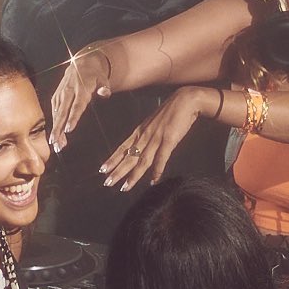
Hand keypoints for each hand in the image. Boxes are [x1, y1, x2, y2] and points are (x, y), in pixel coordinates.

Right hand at [49, 47, 112, 150]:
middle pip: (63, 112)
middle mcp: (68, 91)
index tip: (68, 130)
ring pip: (56, 114)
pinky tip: (55, 135)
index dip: (72, 118)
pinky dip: (54, 123)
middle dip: (58, 128)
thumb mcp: (103, 78)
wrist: (81, 63)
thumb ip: (105, 87)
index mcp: (81, 88)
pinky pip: (54, 111)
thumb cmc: (95, 75)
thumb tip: (105, 93)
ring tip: (55, 144)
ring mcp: (61, 93)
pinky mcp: (56, 96)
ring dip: (55, 129)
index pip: (77, 106)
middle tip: (55, 142)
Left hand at [100, 87, 215, 190]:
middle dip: (117, 171)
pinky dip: (157, 171)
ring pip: (141, 160)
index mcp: (140, 131)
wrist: (185, 100)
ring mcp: (156, 138)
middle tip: (107, 183)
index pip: (122, 148)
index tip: (102, 169)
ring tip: (124, 187)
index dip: (112, 160)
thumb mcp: (154, 123)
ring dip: (133, 175)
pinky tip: (152, 181)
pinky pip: (161, 158)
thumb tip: (142, 146)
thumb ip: (147, 135)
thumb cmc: (171, 111)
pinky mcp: (169, 140)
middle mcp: (145, 136)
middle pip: (129, 157)